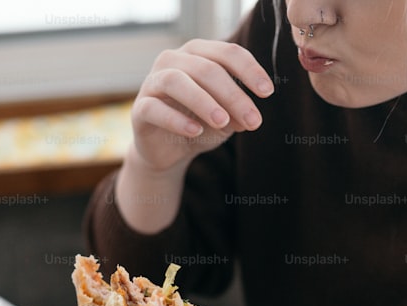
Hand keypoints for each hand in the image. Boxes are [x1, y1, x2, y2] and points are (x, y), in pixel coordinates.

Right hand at [129, 39, 273, 174]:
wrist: (168, 151)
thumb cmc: (199, 124)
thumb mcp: (226, 119)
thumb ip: (237, 113)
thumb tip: (249, 116)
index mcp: (198, 54)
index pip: (227, 53)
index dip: (249, 70)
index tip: (267, 93)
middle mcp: (173, 61)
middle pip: (206, 69)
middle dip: (233, 95)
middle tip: (253, 120)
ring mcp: (153, 82)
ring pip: (177, 81)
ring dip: (203, 101)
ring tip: (223, 122)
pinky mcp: (140, 108)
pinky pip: (155, 108)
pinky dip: (176, 120)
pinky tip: (195, 131)